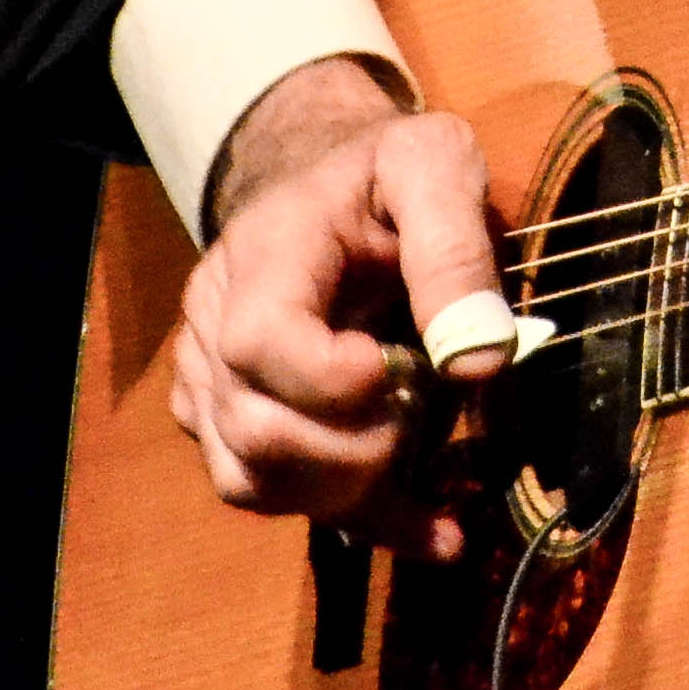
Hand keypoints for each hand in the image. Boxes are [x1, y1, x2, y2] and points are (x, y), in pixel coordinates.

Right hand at [165, 55, 508, 558]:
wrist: (334, 180)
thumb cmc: (389, 171)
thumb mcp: (435, 162)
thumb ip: (454, 245)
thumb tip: (476, 361)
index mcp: (264, 253)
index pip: (258, 342)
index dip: (329, 380)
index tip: (397, 368)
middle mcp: (215, 321)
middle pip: (254, 430)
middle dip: (354, 450)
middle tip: (422, 412)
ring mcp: (212, 378)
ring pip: (250, 480)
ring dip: (349, 494)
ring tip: (423, 464)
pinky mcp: (230, 420)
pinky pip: (272, 496)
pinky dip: (358, 520)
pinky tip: (435, 527)